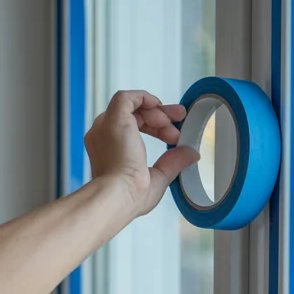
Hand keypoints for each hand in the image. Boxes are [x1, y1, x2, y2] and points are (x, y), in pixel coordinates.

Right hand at [84, 90, 199, 216]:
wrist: (118, 196)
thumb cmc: (130, 196)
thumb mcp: (158, 178)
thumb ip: (173, 163)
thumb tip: (190, 155)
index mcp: (108, 152)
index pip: (132, 130)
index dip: (156, 129)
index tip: (174, 134)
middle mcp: (103, 137)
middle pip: (133, 116)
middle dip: (160, 116)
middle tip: (179, 119)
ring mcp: (105, 127)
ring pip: (131, 106)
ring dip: (156, 110)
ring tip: (174, 122)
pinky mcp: (113, 118)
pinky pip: (126, 97)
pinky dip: (144, 97)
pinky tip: (158, 105)